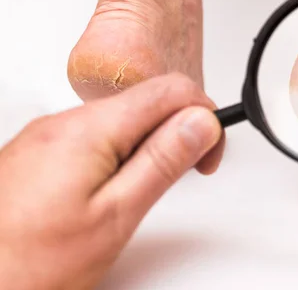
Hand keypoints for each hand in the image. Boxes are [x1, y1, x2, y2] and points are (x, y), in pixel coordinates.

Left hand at [0, 73, 223, 289]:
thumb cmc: (30, 264)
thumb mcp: (116, 215)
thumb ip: (163, 161)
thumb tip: (201, 122)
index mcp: (89, 130)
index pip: (171, 90)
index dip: (203, 116)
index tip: (208, 153)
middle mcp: (64, 122)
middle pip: (146, 101)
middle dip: (177, 133)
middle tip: (182, 177)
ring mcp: (47, 135)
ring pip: (122, 119)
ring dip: (148, 146)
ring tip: (140, 194)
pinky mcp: (38, 152)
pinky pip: (94, 136)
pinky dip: (118, 155)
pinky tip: (110, 193)